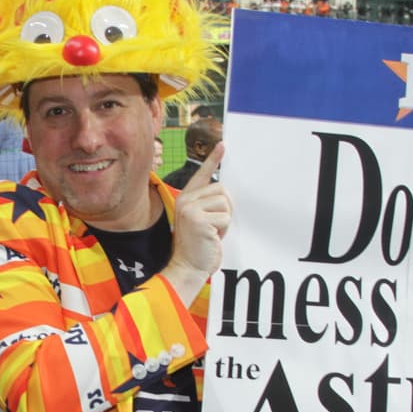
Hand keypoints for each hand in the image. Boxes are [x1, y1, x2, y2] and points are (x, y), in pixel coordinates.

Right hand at [163, 142, 229, 303]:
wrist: (187, 267)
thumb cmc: (198, 246)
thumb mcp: (202, 220)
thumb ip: (209, 205)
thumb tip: (226, 194)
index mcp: (186, 198)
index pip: (201, 174)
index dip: (213, 160)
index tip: (223, 145)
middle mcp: (186, 200)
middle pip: (222, 190)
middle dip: (226, 209)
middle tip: (215, 227)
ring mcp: (190, 209)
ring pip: (225, 203)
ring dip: (225, 221)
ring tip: (212, 233)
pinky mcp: (198, 219)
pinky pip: (225, 217)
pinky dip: (224, 230)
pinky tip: (212, 238)